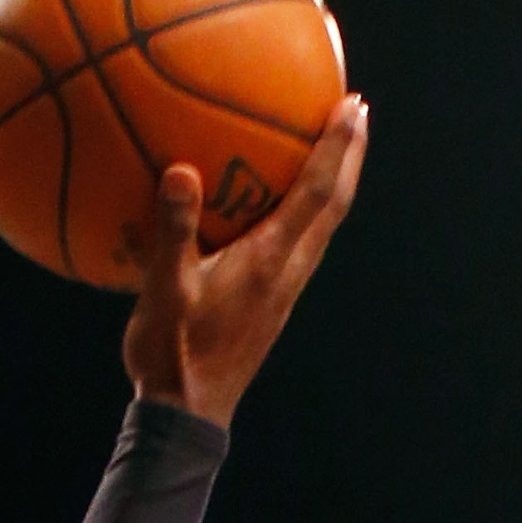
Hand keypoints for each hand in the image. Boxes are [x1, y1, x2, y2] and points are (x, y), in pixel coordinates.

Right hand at [122, 93, 367, 428]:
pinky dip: (308, 213)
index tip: (352, 105)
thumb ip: (174, 231)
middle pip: (334, 206)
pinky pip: (301, 246)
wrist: (188, 417)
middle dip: (349, 156)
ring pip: (323, 227)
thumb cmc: (173, 356)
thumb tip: (180, 171)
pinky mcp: (272, 305)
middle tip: (357, 113)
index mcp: (268, 261)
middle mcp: (287, 273)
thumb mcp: (165, 291)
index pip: (315, 193)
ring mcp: (284, 292)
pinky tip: (288, 206)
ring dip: (335, 184)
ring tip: (335, 150)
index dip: (336, 147)